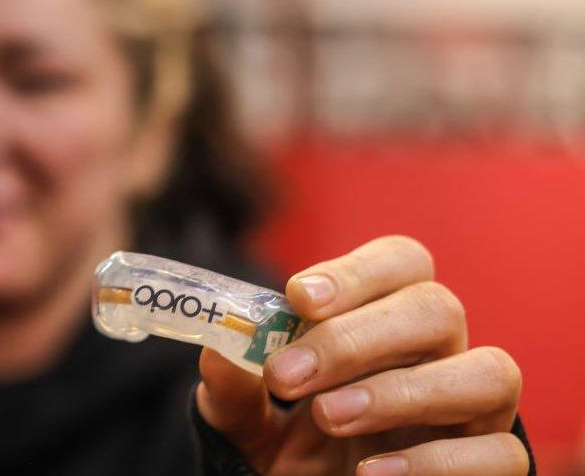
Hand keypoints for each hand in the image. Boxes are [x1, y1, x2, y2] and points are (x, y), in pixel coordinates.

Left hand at [197, 236, 527, 474]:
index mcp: (387, 321)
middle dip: (356, 337)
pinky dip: (437, 462)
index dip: (355, 271)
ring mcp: (474, 411)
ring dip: (402, 391)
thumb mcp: (249, 421)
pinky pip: (501, 453)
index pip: (400, 263)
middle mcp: (441, 354)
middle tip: (287, 375)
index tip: (297, 298)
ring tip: (329, 417)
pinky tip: (371, 472)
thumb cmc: (293, 451)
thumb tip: (218, 352)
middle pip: (437, 308)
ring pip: (488, 372)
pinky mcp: (493, 463)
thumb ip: (234, 389)